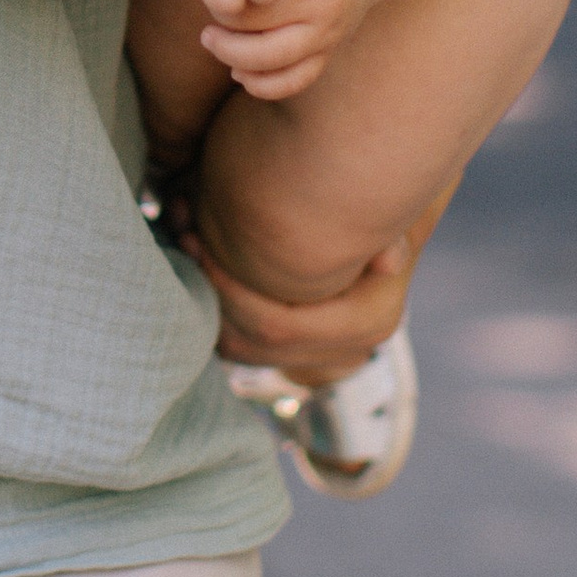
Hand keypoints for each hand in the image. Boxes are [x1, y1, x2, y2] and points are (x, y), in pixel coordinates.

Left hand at [199, 0, 392, 100]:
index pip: (247, 3)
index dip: (221, 4)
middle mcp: (320, 6)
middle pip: (258, 38)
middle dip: (224, 41)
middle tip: (207, 33)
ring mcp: (329, 31)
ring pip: (276, 65)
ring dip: (239, 63)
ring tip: (221, 50)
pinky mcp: (333, 48)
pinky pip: (297, 80)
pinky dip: (266, 85)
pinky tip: (242, 74)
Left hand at [205, 233, 418, 389]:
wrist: (379, 236)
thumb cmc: (376, 215)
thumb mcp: (384, 217)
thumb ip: (386, 235)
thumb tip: (391, 260)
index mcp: (367, 323)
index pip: (280, 325)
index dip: (233, 290)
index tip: (201, 244)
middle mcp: (346, 352)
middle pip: (255, 343)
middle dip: (214, 294)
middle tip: (184, 241)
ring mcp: (321, 361)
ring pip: (242, 351)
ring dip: (208, 305)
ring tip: (188, 251)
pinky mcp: (299, 357)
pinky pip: (244, 347)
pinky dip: (216, 314)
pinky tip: (200, 271)